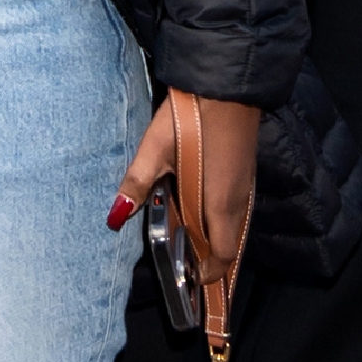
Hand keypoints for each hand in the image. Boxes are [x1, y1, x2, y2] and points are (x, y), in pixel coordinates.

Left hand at [109, 94, 260, 267]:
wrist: (226, 84)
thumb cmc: (190, 115)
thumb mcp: (155, 149)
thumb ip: (137, 184)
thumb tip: (115, 216)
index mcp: (219, 202)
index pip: (223, 254)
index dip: (209, 273)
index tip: (191, 277)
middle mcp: (239, 199)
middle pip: (230, 243)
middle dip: (211, 258)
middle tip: (186, 263)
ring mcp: (246, 184)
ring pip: (234, 226)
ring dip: (216, 239)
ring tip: (190, 240)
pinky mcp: (246, 171)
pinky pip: (237, 209)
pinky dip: (221, 220)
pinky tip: (200, 207)